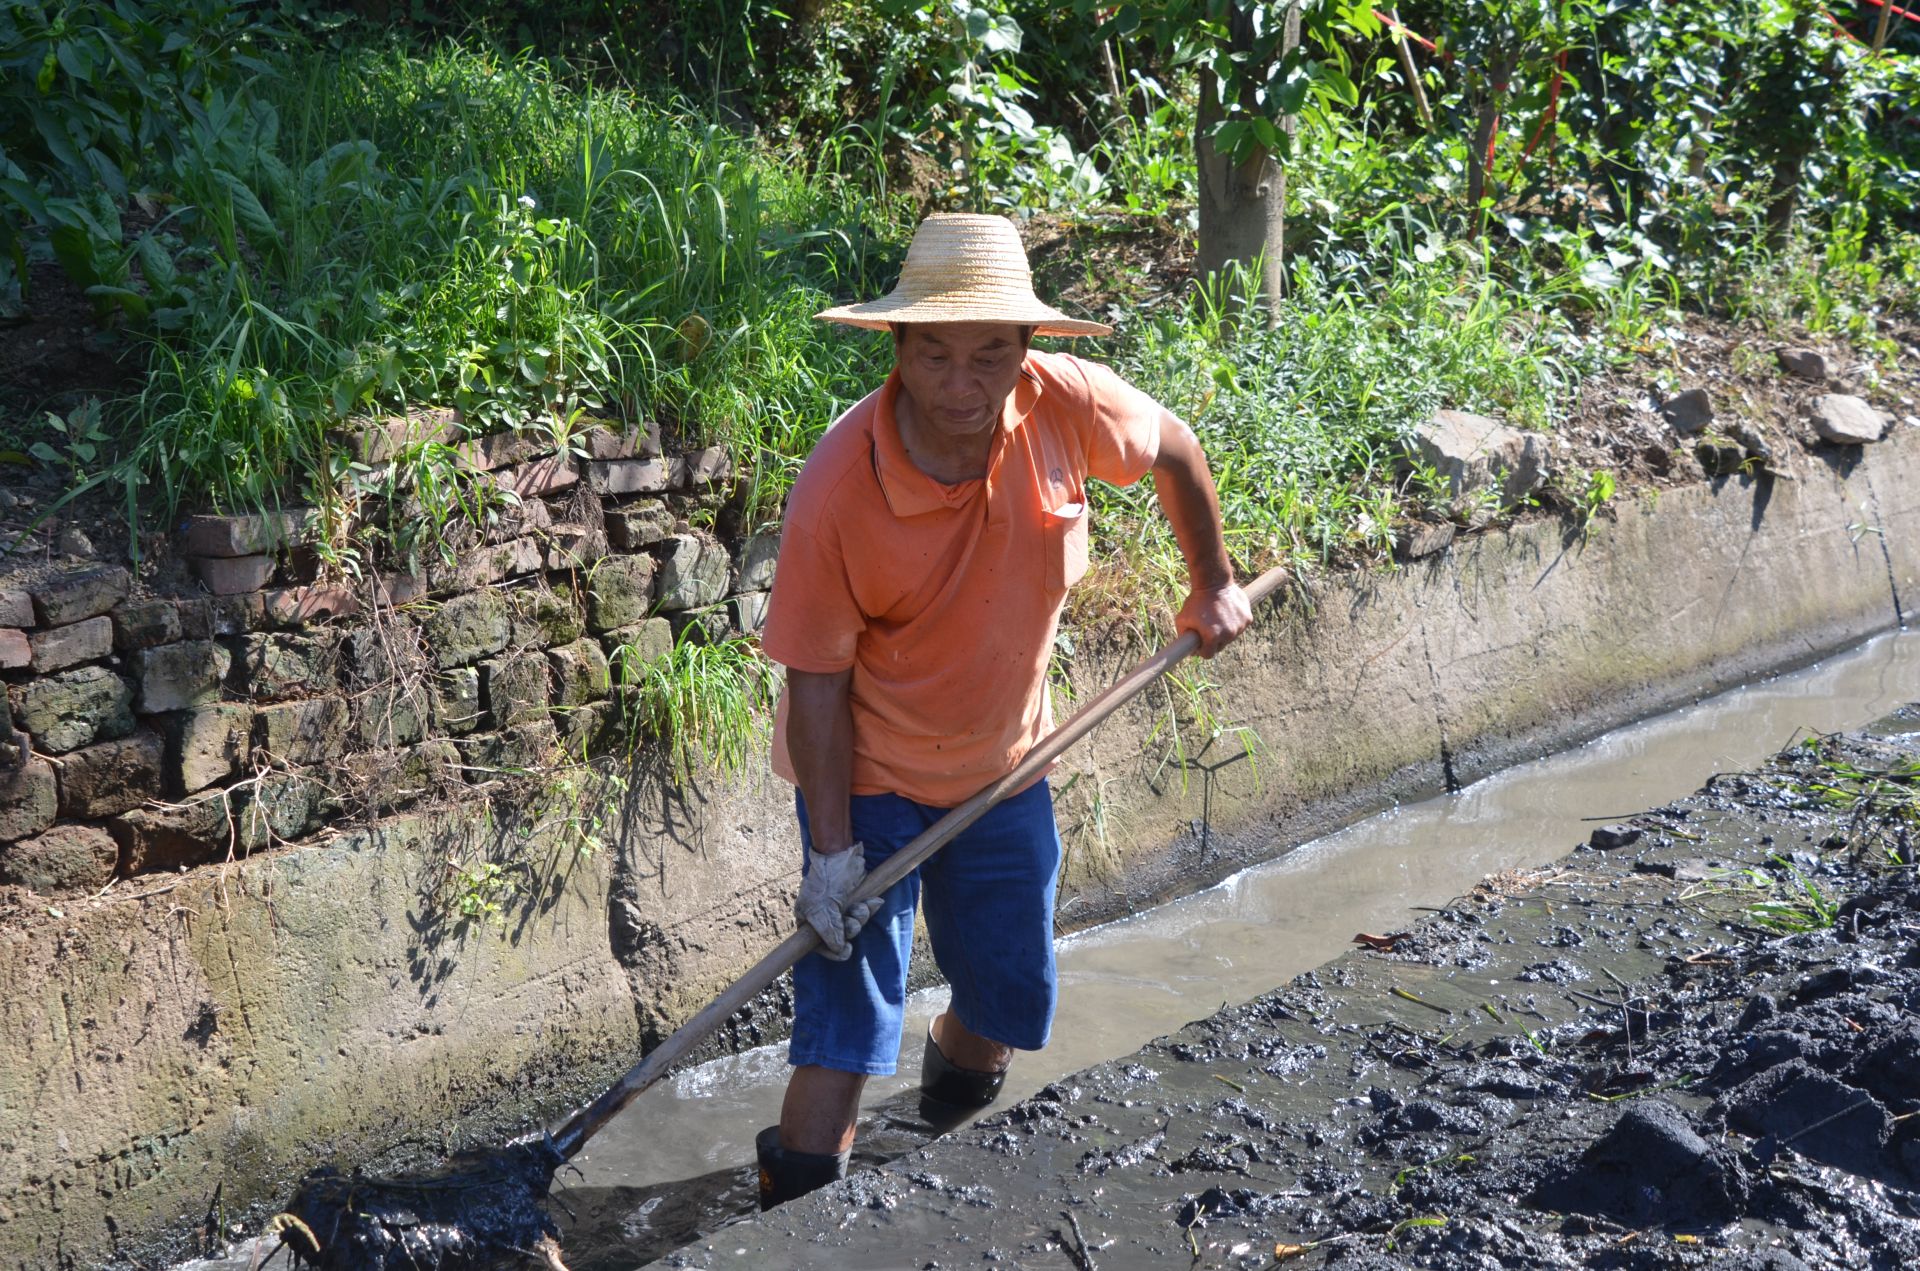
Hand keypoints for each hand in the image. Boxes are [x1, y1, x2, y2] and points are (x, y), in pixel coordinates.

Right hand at [796, 844, 883, 960]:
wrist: (841, 852)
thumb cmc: (825, 879)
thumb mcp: (822, 909)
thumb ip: (829, 932)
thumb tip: (840, 950)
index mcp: (808, 919)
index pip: (816, 945)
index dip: (830, 950)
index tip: (844, 951)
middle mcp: (823, 916)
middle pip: (839, 937)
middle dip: (849, 930)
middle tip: (852, 920)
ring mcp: (839, 908)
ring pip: (853, 925)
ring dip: (860, 918)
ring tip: (861, 907)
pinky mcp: (855, 899)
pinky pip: (864, 912)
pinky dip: (870, 908)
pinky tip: (874, 901)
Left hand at [1176, 581, 1252, 657]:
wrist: (1213, 582)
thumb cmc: (1196, 601)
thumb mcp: (1182, 619)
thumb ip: (1183, 637)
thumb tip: (1188, 650)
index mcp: (1212, 637)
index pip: (1208, 654)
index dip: (1201, 650)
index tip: (1199, 643)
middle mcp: (1228, 634)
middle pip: (1220, 646)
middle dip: (1213, 641)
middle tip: (1207, 629)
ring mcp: (1240, 627)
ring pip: (1230, 637)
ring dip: (1224, 631)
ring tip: (1216, 618)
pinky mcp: (1248, 618)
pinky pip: (1239, 626)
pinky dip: (1233, 623)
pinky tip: (1226, 612)